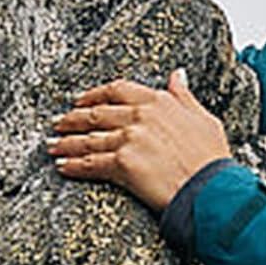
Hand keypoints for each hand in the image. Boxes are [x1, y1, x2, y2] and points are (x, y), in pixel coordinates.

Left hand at [47, 70, 231, 213]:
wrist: (212, 189)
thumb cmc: (213, 160)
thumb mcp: (205, 119)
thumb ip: (184, 96)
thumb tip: (177, 75)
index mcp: (158, 102)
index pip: (117, 90)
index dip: (94, 95)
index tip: (81, 100)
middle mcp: (140, 116)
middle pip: (96, 114)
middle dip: (72, 119)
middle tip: (58, 124)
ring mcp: (129, 139)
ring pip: (89, 138)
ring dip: (67, 143)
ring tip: (53, 146)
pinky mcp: (123, 163)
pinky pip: (91, 163)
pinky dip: (74, 165)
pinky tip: (63, 166)